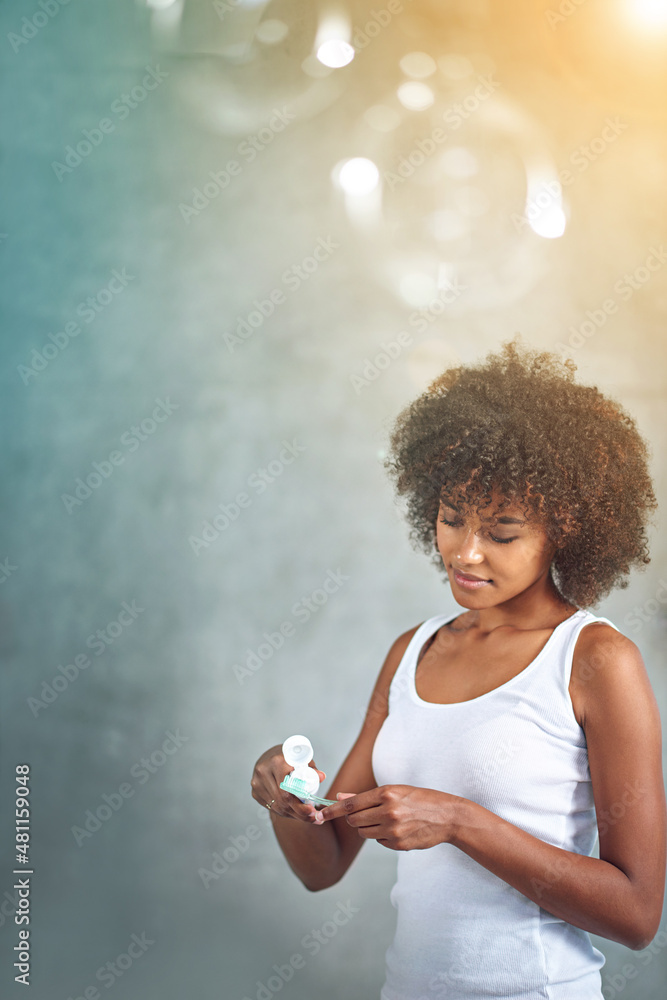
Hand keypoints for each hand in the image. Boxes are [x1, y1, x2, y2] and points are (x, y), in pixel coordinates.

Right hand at [250, 744, 326, 824]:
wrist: (269, 756)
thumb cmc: (289, 757)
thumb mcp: (302, 759)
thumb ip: (311, 769)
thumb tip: (321, 777)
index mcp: (276, 762)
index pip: (287, 790)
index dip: (300, 805)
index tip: (312, 811)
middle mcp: (263, 773)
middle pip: (283, 801)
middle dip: (300, 813)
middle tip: (314, 817)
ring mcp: (257, 784)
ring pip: (277, 807)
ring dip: (294, 815)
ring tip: (308, 817)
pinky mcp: (255, 793)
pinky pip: (272, 808)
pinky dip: (285, 812)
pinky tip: (295, 813)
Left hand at [317, 785, 463, 849]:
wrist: (448, 816)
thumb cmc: (421, 799)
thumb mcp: (396, 790)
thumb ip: (366, 796)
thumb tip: (341, 798)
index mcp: (387, 793)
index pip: (351, 804)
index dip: (333, 810)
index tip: (320, 814)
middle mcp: (388, 812)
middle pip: (354, 820)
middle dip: (355, 818)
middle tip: (369, 813)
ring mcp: (393, 830)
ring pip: (364, 833)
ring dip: (368, 828)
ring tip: (386, 819)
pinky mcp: (398, 845)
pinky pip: (379, 841)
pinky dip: (382, 836)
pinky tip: (398, 829)